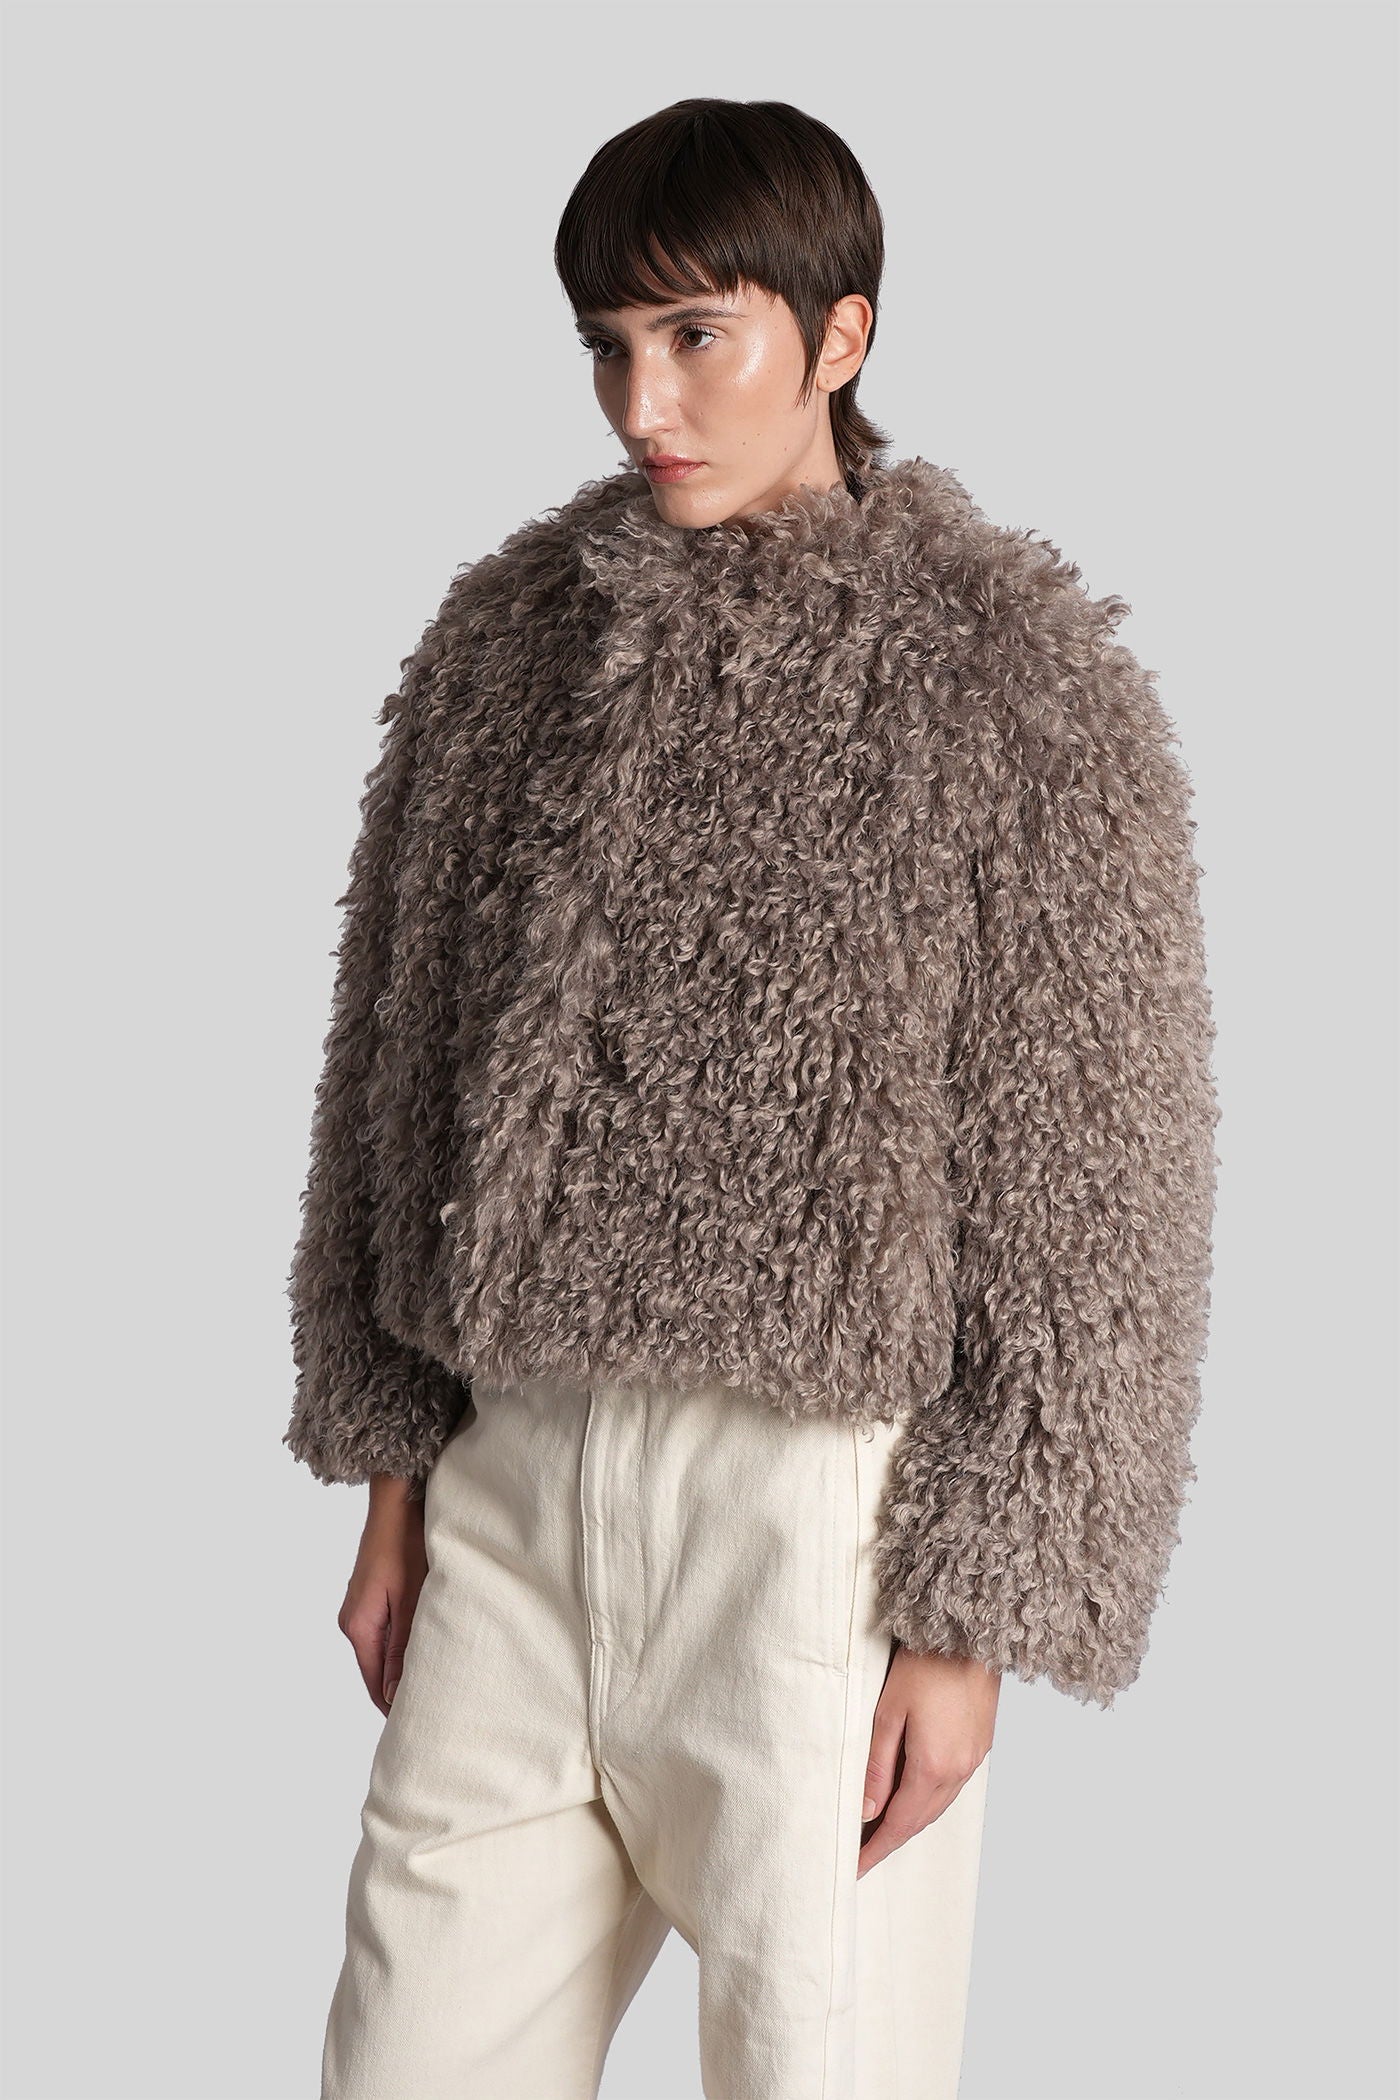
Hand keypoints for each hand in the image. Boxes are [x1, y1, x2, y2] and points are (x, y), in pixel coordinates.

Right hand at [336, 1475, 428, 1714]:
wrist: (400, 1497)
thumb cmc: (406, 1540)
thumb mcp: (411, 1598)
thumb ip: (403, 1647)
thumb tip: (395, 1696)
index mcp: (359, 1626)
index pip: (375, 1686)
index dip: (398, 1708)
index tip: (425, 1725)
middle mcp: (356, 1620)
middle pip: (380, 1672)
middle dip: (407, 1688)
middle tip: (443, 1705)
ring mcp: (366, 1607)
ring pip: (388, 1651)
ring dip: (411, 1663)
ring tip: (445, 1677)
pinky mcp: (378, 1595)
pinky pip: (392, 1632)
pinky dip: (411, 1642)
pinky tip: (436, 1641)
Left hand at [857, 1644, 998, 1878]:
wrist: (971, 1633)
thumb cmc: (925, 1663)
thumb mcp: (888, 1712)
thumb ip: (876, 1765)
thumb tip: (865, 1809)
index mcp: (934, 1766)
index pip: (900, 1823)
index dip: (876, 1848)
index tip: (856, 1869)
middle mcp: (960, 1770)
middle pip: (921, 1819)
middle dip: (891, 1838)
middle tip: (862, 1851)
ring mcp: (975, 1759)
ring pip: (938, 1804)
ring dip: (911, 1819)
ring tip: (881, 1827)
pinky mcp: (981, 1745)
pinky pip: (952, 1786)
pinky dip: (929, 1798)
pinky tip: (912, 1793)